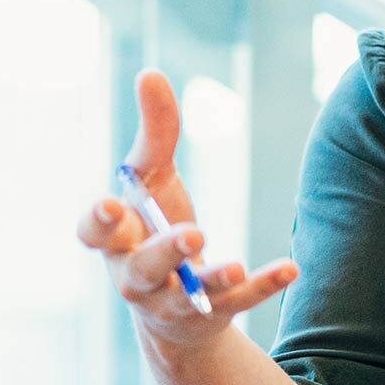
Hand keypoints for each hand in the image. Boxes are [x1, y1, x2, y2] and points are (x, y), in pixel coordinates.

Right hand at [76, 70, 297, 352]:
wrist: (177, 307)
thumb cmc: (155, 230)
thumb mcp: (153, 180)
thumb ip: (154, 133)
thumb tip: (149, 72)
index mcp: (116, 241)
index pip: (94, 235)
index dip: (98, 223)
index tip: (112, 206)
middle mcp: (137, 276)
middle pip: (143, 269)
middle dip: (163, 253)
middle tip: (191, 233)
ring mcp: (173, 301)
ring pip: (187, 294)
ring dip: (210, 279)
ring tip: (233, 266)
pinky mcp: (212, 313)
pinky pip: (238, 301)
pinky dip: (263, 285)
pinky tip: (290, 268)